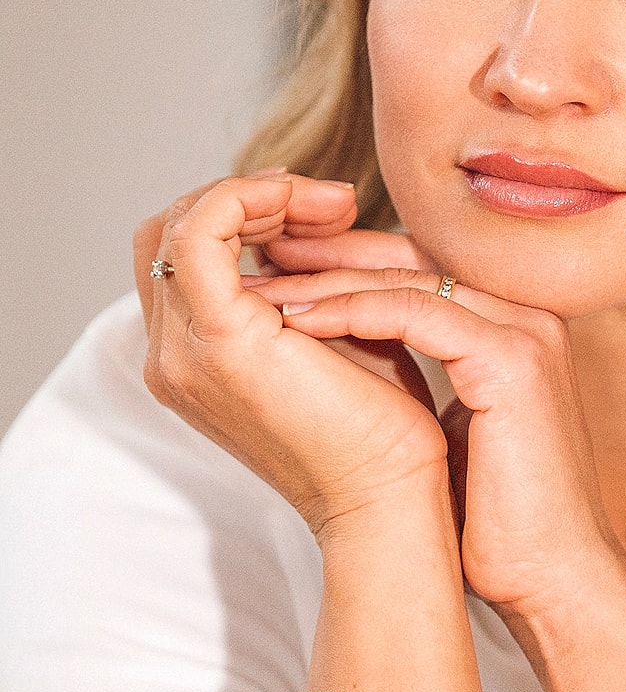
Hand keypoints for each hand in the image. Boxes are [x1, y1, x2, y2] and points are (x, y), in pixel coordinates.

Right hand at [133, 174, 448, 539]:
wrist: (390, 497)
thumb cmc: (381, 429)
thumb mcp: (336, 339)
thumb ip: (311, 289)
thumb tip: (318, 227)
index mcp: (194, 359)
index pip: (183, 254)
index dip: (245, 212)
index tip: (325, 210)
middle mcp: (173, 356)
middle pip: (168, 232)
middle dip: (247, 196)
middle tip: (331, 202)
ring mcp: (186, 351)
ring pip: (182, 223)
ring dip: (259, 193)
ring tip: (336, 205)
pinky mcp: (220, 339)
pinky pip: (202, 232)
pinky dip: (250, 199)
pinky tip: (319, 210)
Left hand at [247, 265, 625, 622]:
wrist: (555, 578)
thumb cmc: (499, 523)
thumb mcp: (456, 432)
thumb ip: (430, 384)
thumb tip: (358, 369)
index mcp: (517, 329)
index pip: (424, 269)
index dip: (350, 262)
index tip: (282, 267)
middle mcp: (527, 317)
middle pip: (416, 259)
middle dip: (331, 254)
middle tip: (260, 251)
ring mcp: (525, 333)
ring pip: (410, 280)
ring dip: (327, 279)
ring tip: (261, 284)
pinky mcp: (512, 361)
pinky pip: (415, 314)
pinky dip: (350, 311)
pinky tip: (296, 319)